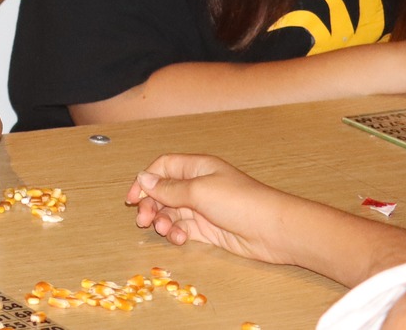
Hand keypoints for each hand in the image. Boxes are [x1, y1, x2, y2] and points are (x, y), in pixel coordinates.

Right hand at [124, 154, 302, 264]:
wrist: (273, 231)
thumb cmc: (239, 202)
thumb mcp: (198, 191)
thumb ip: (168, 188)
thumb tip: (143, 178)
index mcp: (197, 168)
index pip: (163, 168)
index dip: (145, 180)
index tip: (132, 197)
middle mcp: (198, 186)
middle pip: (163, 192)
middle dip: (150, 204)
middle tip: (143, 219)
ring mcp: (203, 208)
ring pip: (171, 212)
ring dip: (162, 221)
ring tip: (164, 230)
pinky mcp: (209, 229)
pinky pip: (184, 229)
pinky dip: (177, 233)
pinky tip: (179, 238)